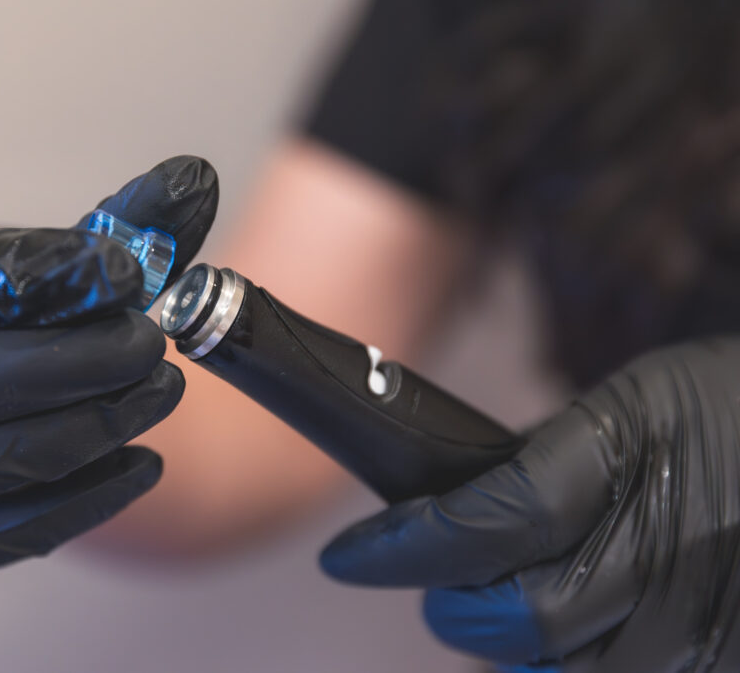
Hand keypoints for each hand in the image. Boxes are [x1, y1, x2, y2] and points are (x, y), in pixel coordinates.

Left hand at [320, 339, 739, 670]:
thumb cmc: (730, 413)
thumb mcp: (637, 402)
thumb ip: (544, 462)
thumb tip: (448, 508)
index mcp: (632, 453)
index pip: (490, 520)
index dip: (405, 546)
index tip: (345, 558)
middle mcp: (672, 546)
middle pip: (516, 618)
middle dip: (453, 606)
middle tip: (436, 582)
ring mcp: (706, 625)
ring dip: (512, 648)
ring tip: (508, 601)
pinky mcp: (724, 664)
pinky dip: (573, 668)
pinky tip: (585, 631)